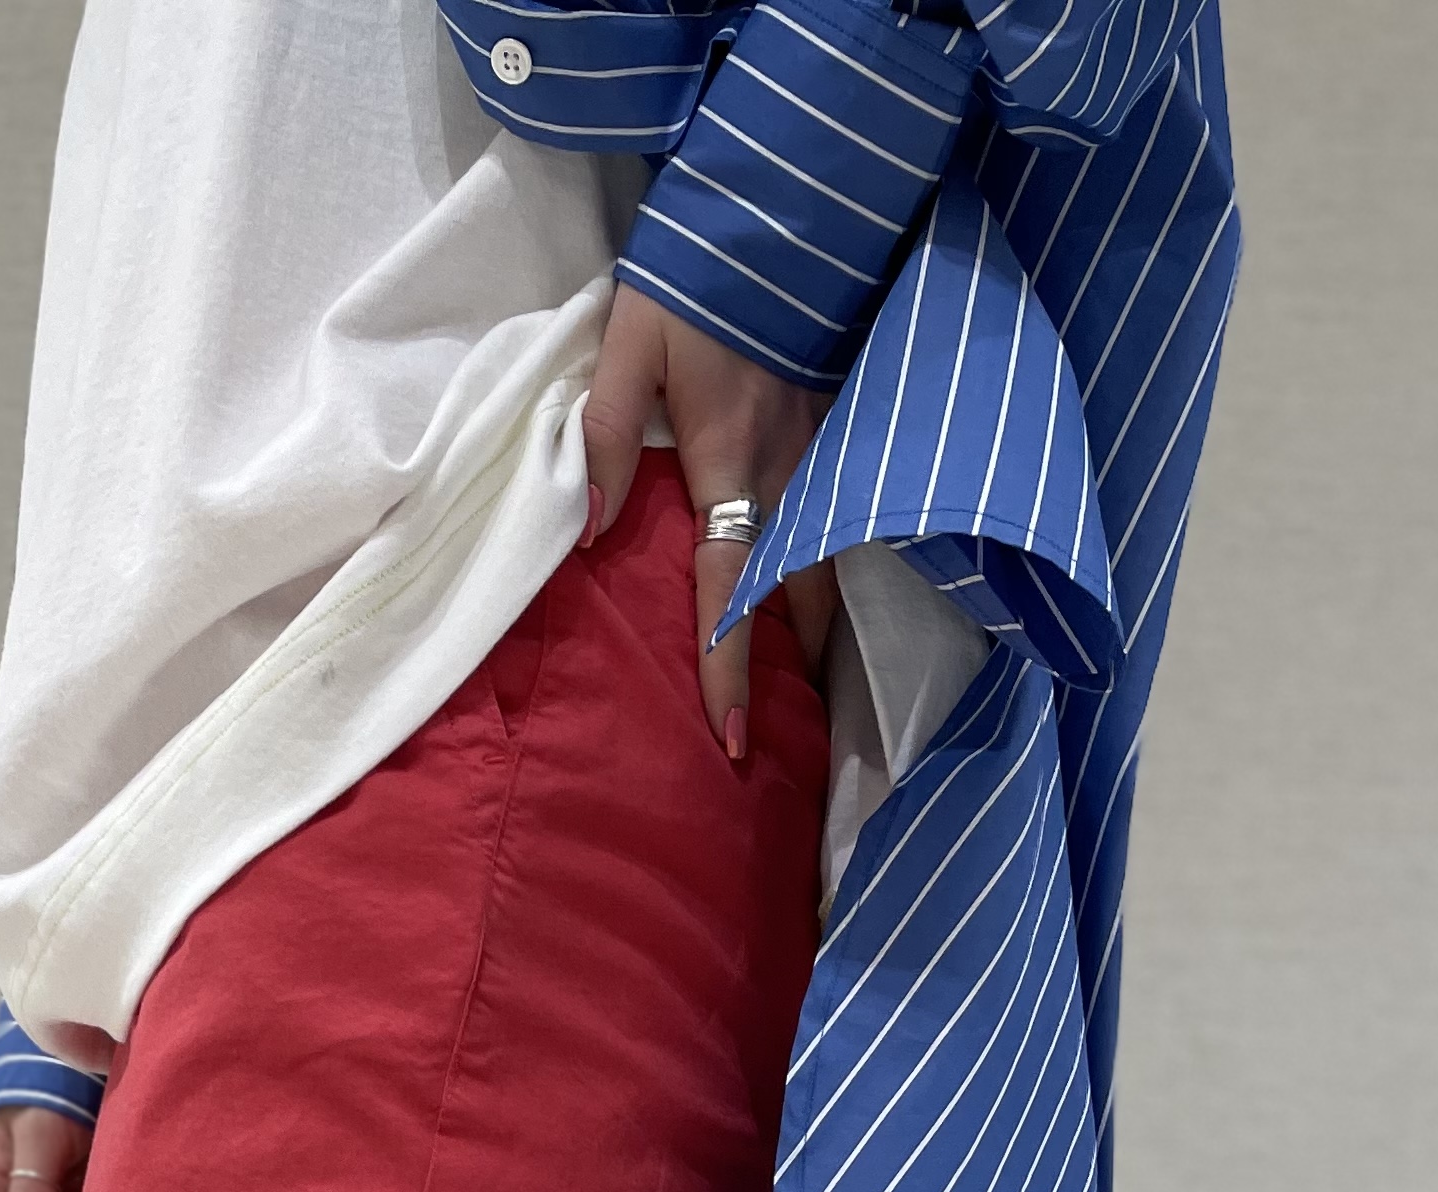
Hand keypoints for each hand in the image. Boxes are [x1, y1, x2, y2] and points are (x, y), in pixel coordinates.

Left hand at [580, 283, 840, 749]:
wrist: (784, 209)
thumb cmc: (695, 280)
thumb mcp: (629, 346)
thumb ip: (606, 437)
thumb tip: (595, 532)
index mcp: (728, 463)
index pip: (727, 586)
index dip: (726, 664)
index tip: (728, 736)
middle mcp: (786, 470)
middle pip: (797, 592)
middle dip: (794, 665)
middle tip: (781, 728)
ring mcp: (823, 448)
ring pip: (829, 557)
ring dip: (821, 622)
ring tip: (810, 679)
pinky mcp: (841, 422)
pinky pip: (841, 511)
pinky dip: (834, 558)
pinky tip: (825, 586)